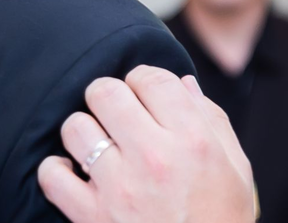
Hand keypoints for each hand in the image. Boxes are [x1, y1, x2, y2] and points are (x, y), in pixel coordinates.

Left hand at [38, 66, 254, 222]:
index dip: (146, 79)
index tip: (146, 94)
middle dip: (111, 96)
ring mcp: (118, 188)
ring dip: (86, 129)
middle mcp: (154, 157)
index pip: (152, 79)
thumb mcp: (235, 165)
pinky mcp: (91, 216)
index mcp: (193, 139)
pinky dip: (57, 170)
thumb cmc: (223, 216)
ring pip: (75, 127)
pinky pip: (51, 176)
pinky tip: (77, 172)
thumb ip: (211, 118)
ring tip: (100, 143)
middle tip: (119, 113)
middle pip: (105, 92)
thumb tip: (183, 83)